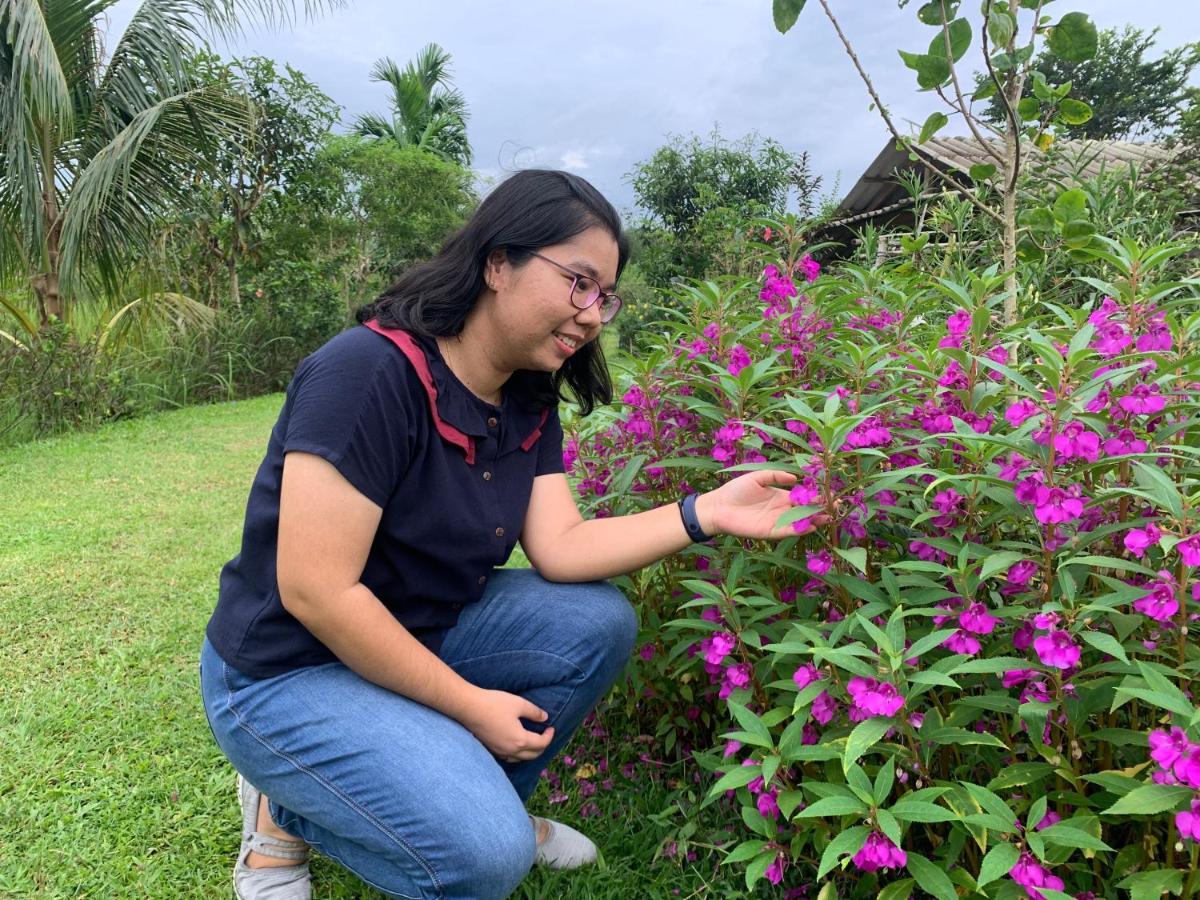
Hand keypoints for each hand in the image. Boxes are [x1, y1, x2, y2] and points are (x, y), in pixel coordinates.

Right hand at [458, 689, 554, 763]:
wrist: (469, 707)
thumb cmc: (494, 704)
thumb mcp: (519, 704)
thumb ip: (534, 712)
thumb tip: (544, 718)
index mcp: (520, 740)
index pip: (541, 744)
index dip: (549, 736)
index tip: (551, 728)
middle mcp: (510, 751)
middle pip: (532, 755)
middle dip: (542, 747)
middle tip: (545, 736)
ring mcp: (499, 751)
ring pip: (520, 759)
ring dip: (530, 753)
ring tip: (533, 742)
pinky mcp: (491, 749)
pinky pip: (509, 757)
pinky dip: (517, 754)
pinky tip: (515, 744)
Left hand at [695, 470, 830, 540]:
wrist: (718, 506)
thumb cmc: (736, 490)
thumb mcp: (757, 477)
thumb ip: (775, 476)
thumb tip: (795, 477)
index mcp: (781, 496)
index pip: (803, 497)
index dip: (817, 496)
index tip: (830, 493)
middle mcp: (782, 510)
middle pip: (806, 511)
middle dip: (821, 509)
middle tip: (836, 506)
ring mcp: (777, 522)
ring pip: (800, 522)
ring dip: (814, 520)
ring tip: (828, 516)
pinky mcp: (769, 532)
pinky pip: (788, 532)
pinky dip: (799, 529)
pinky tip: (811, 525)